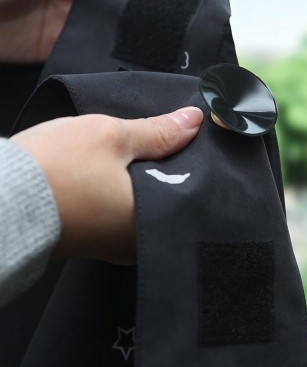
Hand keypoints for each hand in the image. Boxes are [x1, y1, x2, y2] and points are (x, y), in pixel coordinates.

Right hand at [10, 106, 203, 264]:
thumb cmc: (53, 171)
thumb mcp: (111, 137)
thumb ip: (158, 131)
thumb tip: (194, 121)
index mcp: (149, 221)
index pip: (190, 190)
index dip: (193, 161)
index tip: (192, 140)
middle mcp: (135, 242)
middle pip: (168, 199)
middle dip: (169, 171)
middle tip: (168, 142)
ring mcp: (110, 245)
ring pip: (144, 206)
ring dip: (144, 181)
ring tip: (142, 152)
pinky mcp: (89, 240)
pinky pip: (120, 214)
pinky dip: (123, 193)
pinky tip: (115, 172)